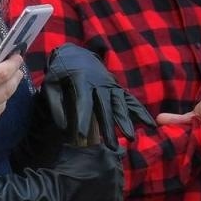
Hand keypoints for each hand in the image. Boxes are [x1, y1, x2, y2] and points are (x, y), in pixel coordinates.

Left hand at [40, 43, 154, 144]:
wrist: (76, 54)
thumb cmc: (60, 72)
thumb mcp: (50, 84)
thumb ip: (55, 104)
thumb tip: (62, 127)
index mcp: (81, 80)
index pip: (83, 103)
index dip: (82, 119)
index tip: (82, 137)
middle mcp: (100, 83)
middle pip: (105, 108)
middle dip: (109, 128)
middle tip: (112, 147)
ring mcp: (111, 85)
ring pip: (120, 105)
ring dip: (126, 122)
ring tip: (131, 139)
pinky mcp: (117, 88)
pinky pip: (130, 100)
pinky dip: (140, 112)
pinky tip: (150, 124)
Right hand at [42, 143, 125, 200]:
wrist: (59, 190)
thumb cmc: (62, 170)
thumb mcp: (69, 150)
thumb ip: (82, 147)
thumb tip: (82, 144)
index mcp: (105, 152)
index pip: (118, 151)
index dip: (110, 157)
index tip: (105, 162)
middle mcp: (114, 165)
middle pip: (118, 167)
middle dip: (109, 171)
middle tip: (97, 176)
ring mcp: (116, 182)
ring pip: (118, 182)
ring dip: (110, 184)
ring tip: (97, 188)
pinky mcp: (115, 197)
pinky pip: (117, 196)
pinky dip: (109, 197)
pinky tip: (98, 197)